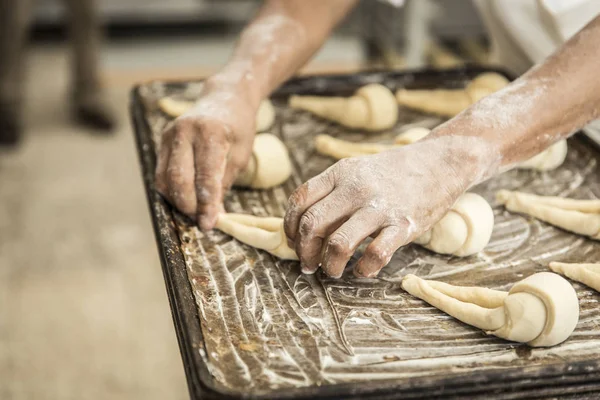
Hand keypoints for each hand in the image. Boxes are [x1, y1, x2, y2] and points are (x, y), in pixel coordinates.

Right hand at [155, 81, 257, 229]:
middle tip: (202, 221)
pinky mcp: (163, 140)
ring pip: (165, 179)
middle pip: (179, 179)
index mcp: (210, 132)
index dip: (206, 204)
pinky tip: (185, 198)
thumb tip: (212, 214)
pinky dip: (171, 191)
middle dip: (189, 206)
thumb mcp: (240, 155)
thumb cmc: (238, 128)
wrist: (224, 99)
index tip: (209, 224)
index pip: (205, 176)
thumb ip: (223, 183)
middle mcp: (185, 131)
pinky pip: (161, 173)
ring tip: (196, 211)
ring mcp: (170, 134)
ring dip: (178, 201)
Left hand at [284, 136, 494, 277]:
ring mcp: (379, 207)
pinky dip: (363, 270)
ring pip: (338, 244)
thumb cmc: (391, 172)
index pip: (299, 200)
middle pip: (312, 225)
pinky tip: (361, 270)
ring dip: (329, 265)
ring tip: (332, 271)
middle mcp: (355, 188)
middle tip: (308, 264)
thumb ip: (331, 191)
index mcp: (340, 173)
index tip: (294, 242)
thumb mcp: (356, 170)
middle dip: (304, 251)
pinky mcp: (403, 225)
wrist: (439, 162)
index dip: (289, 226)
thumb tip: (303, 226)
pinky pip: (375, 255)